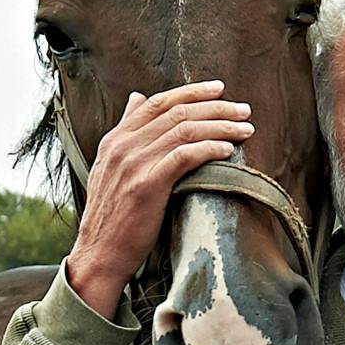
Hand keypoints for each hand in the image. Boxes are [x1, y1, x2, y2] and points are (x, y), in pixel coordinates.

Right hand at [64, 80, 255, 316]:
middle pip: (176, 113)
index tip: (219, 89)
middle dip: (215, 107)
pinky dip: (209, 149)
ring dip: (220, 127)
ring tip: (245, 129)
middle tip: (243, 109)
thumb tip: (137, 99)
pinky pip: (184, 156)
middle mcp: (123, 146)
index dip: (191, 92)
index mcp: (115, 139)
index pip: (157, 102)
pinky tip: (228, 150)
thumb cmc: (112, 218)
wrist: (99, 254)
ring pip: (184, 130)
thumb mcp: (111, 168)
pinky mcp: (147, 185)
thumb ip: (126, 133)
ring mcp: (134, 164)